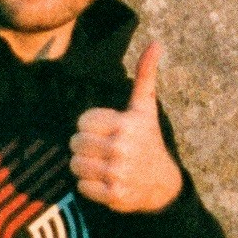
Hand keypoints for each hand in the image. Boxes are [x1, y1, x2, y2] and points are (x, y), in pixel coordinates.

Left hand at [70, 42, 182, 213]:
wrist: (161, 183)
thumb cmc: (148, 139)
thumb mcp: (145, 108)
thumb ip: (145, 75)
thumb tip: (156, 42)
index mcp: (127, 124)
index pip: (83, 121)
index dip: (91, 125)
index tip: (106, 130)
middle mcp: (122, 148)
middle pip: (76, 143)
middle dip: (85, 145)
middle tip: (101, 148)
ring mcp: (118, 173)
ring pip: (75, 164)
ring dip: (85, 165)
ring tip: (101, 163)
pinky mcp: (113, 195)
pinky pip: (82, 186)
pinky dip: (89, 185)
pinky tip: (105, 180)